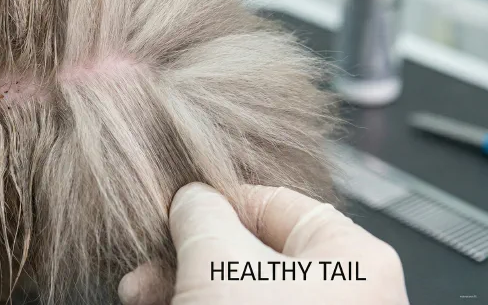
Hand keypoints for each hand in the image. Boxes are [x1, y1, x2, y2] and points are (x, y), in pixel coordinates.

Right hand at [118, 183, 408, 304]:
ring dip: (183, 289)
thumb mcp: (215, 263)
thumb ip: (202, 214)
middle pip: (250, 252)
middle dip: (186, 258)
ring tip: (140, 298)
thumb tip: (193, 198)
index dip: (215, 203)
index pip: (275, 204)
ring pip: (240, 292)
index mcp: (352, 260)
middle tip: (147, 268)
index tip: (175, 211)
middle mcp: (345, 296)